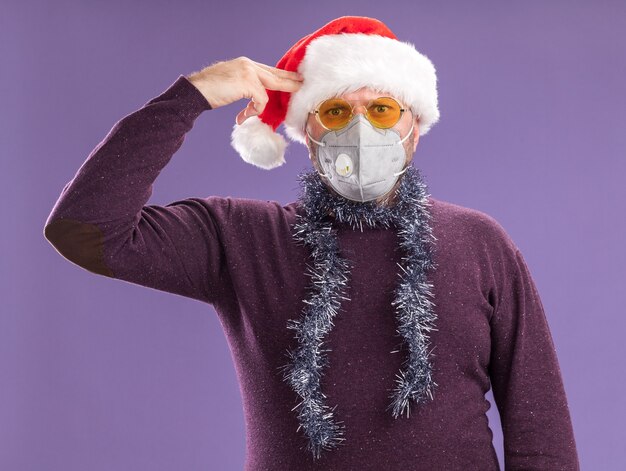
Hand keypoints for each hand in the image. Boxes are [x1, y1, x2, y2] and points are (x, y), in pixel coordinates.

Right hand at [186, 57, 303, 124]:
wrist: (196, 91)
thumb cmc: (209, 91)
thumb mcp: (231, 84)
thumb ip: (245, 86)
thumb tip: (256, 98)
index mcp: (245, 64)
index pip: (269, 70)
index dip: (282, 76)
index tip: (293, 80)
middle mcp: (248, 64)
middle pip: (275, 75)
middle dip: (289, 82)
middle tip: (301, 85)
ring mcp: (248, 71)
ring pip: (269, 89)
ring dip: (260, 106)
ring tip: (249, 114)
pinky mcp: (248, 82)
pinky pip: (261, 100)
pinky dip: (253, 110)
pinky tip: (241, 116)